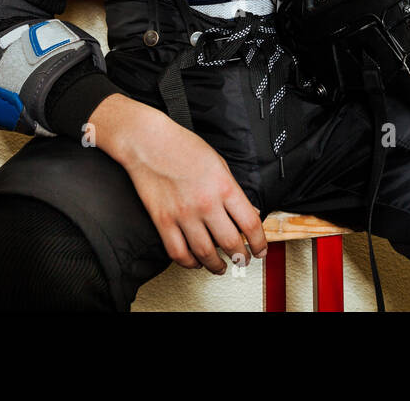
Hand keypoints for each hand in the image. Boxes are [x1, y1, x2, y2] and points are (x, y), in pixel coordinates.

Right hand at [90, 94, 266, 274]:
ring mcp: (183, 214)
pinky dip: (189, 263)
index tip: (260, 250)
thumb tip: (248, 214)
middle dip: (241, 258)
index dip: (259, 243)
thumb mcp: (219, 164)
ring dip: (217, 265)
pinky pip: (178, 252)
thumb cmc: (183, 147)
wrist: (148, 142)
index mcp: (224, 187)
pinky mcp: (162, 221)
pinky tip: (195, 262)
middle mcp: (206, 203)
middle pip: (230, 243)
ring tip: (221, 268)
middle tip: (243, 261)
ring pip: (205, 253)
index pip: (250, 224)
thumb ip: (233, 191)